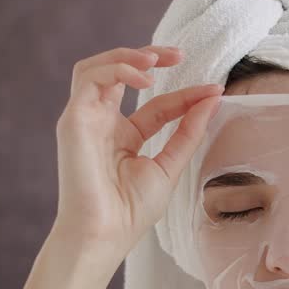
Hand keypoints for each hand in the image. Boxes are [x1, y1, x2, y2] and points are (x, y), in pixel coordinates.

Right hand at [52, 45, 223, 258]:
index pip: (157, 105)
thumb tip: (212, 98)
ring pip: (98, 68)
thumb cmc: (131, 211)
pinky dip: (117, 69)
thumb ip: (188, 132)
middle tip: (181, 54)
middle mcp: (102, 124)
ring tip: (158, 60)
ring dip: (129, 56)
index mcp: (124, 138)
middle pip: (122, 75)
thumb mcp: (170, 165)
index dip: (185, 94)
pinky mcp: (73, 119)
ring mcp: (85, 119)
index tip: (214, 90)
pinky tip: (145, 80)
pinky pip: (89, 77)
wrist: (105, 234)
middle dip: (151, 58)